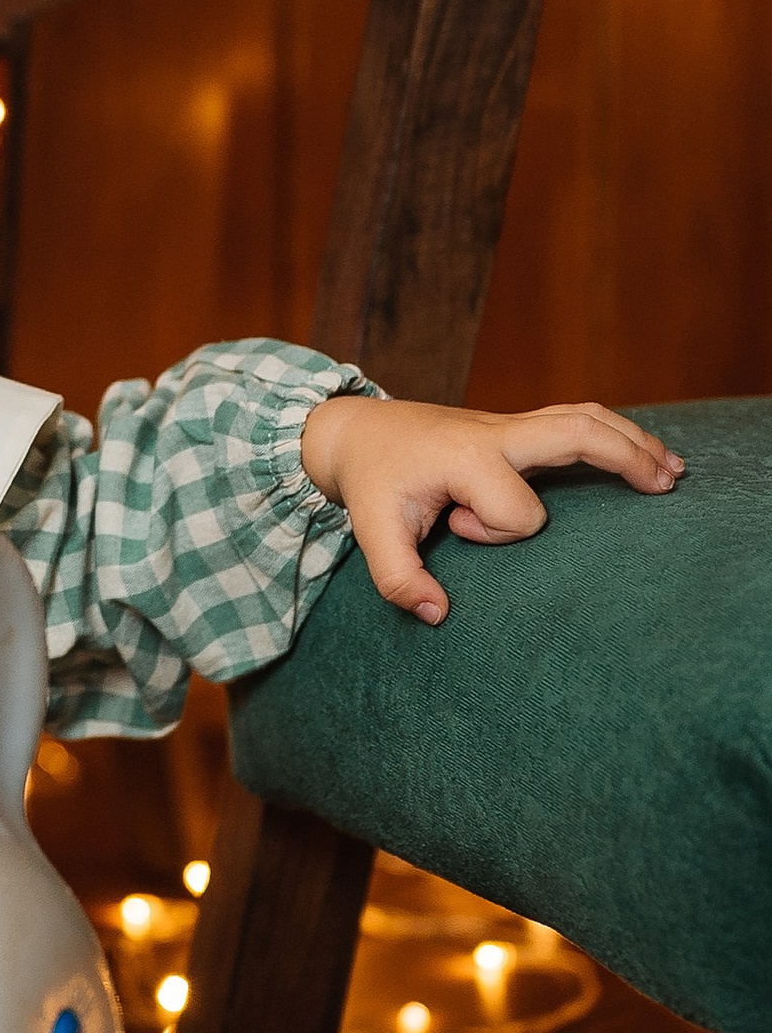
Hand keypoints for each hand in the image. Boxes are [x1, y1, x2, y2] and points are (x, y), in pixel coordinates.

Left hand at [299, 392, 681, 625]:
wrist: (360, 432)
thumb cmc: (372, 482)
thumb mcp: (372, 532)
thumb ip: (398, 578)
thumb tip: (438, 615)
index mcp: (468, 456)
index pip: (518, 511)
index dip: (493, 531)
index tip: (455, 524)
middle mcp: (498, 432)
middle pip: (578, 433)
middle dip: (623, 457)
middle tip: (662, 488)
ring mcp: (511, 425)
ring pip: (585, 418)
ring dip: (632, 441)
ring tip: (672, 472)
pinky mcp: (516, 428)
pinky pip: (577, 420)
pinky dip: (616, 433)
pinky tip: (646, 453)